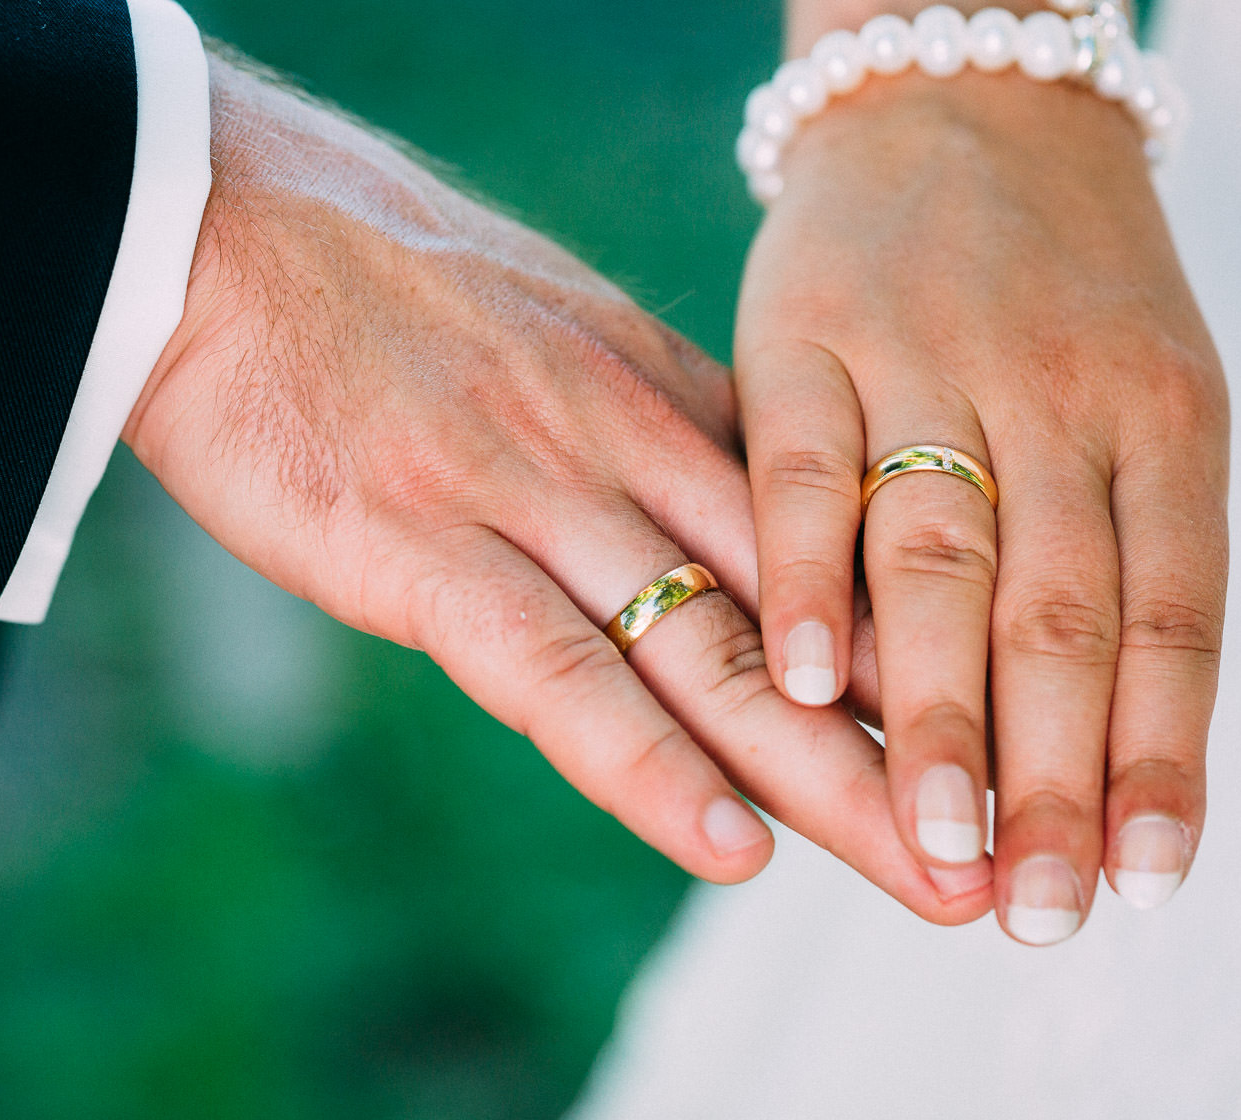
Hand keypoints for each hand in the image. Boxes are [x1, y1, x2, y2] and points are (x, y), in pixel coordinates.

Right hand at [123, 54, 992, 919]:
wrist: (221, 223)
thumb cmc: (365, 288)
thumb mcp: (539, 343)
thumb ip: (625, 431)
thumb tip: (693, 517)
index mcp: (654, 399)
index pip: (817, 544)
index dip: (909, 647)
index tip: (991, 731)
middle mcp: (621, 450)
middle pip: (800, 618)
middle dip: (917, 739)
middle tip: (1019, 837)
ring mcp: (529, 497)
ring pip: (712, 659)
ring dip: (830, 781)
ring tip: (934, 879)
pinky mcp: (422, 548)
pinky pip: (556, 672)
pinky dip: (644, 767)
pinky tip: (730, 846)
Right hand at [737, 66, 1227, 940]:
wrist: (960, 100)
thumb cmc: (1057, 283)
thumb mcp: (1134, 392)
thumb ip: (1107, 549)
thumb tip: (1097, 749)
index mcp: (1161, 416)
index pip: (1174, 618)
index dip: (1161, 758)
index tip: (1140, 883)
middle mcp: (1055, 393)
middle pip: (1062, 613)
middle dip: (1051, 775)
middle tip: (1032, 906)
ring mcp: (927, 360)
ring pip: (940, 558)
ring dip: (935, 711)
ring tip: (932, 839)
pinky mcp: (805, 335)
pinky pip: (802, 467)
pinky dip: (802, 579)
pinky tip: (793, 685)